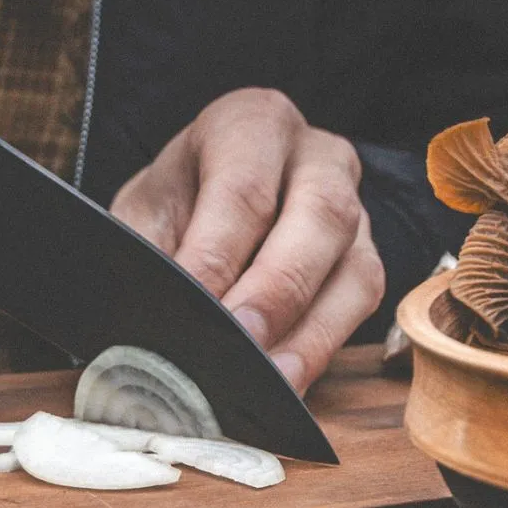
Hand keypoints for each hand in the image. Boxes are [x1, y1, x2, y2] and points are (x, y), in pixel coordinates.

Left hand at [110, 89, 384, 393]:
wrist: (203, 202)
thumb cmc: (174, 207)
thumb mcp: (143, 215)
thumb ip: (147, 256)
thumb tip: (154, 317)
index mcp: (250, 124)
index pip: (242, 188)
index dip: (217, 255)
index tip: (190, 307)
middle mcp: (316, 156)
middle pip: (319, 216)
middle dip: (276, 289)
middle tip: (238, 344)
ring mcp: (354, 207)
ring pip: (354, 266)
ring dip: (309, 331)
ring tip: (266, 381)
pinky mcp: (364, 259)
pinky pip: (361, 304)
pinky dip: (322, 347)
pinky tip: (285, 383)